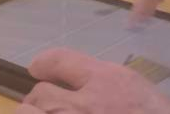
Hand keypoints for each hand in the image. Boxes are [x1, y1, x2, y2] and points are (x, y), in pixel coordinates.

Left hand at [15, 49, 169, 113]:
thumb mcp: (140, 92)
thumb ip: (113, 86)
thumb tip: (90, 86)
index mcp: (107, 81)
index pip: (60, 60)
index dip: (44, 63)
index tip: (37, 68)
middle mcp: (85, 103)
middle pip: (40, 93)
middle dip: (40, 100)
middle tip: (44, 106)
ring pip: (29, 113)